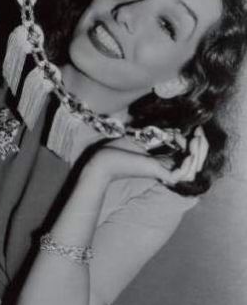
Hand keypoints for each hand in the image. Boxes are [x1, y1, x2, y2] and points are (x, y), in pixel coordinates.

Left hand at [89, 126, 208, 186]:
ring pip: (192, 171)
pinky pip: (181, 175)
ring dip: (198, 155)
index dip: (194, 143)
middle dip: (202, 148)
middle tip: (200, 134)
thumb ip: (162, 138)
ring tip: (195, 141)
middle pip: (194, 165)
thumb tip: (179, 133)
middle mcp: (164, 169)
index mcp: (162, 162)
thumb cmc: (118, 150)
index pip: (188, 157)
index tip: (193, 130)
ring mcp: (161, 172)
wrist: (103, 159)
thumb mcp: (144, 138)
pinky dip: (188, 164)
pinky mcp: (157, 173)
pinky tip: (187, 153)